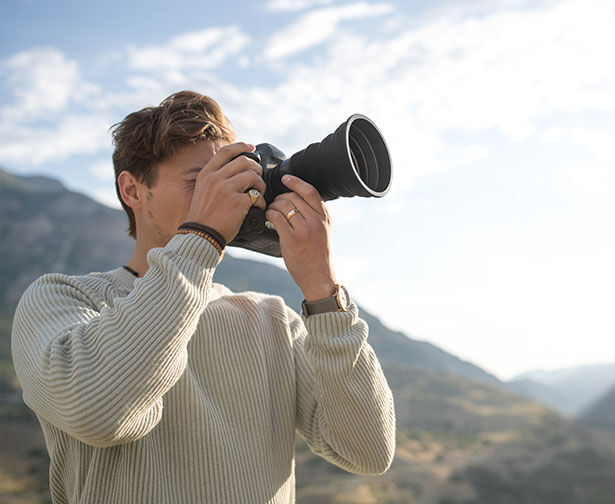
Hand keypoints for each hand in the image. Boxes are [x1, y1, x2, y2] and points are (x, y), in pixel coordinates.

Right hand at [185, 142, 265, 242]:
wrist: (200, 235)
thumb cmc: (204, 217)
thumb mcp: (203, 191)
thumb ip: (216, 178)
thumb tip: (235, 170)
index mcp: (206, 174)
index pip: (226, 152)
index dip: (241, 146)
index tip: (251, 147)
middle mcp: (216, 178)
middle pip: (244, 161)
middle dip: (256, 168)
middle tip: (258, 178)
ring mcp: (226, 189)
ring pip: (253, 176)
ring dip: (260, 185)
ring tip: (258, 193)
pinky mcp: (237, 202)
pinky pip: (256, 195)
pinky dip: (261, 201)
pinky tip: (257, 207)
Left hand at [266, 175, 336, 301]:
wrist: (319, 277)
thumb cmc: (318, 255)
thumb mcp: (323, 231)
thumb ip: (314, 215)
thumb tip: (296, 200)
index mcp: (324, 217)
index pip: (310, 191)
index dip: (296, 182)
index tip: (285, 178)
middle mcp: (315, 221)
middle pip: (293, 197)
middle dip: (280, 197)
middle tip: (275, 203)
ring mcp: (304, 230)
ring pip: (283, 205)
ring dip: (273, 206)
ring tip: (271, 211)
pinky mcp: (292, 239)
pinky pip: (276, 218)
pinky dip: (269, 214)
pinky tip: (268, 218)